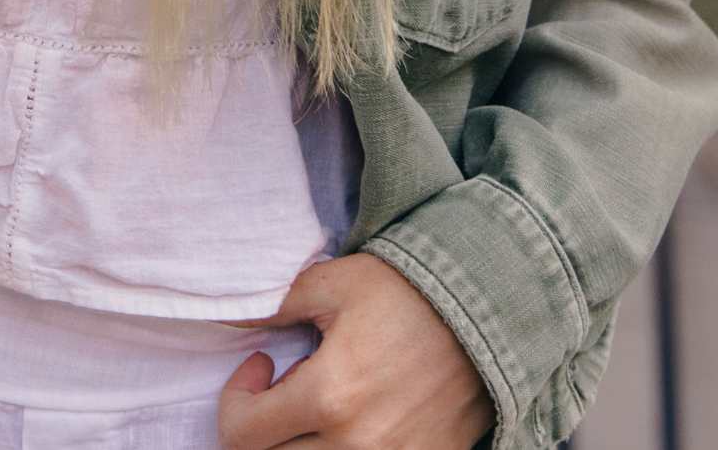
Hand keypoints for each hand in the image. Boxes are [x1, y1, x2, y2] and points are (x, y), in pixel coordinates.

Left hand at [215, 252, 494, 447]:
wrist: (485, 314)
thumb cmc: (406, 293)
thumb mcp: (333, 284)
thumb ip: (276, 306)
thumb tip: (232, 319)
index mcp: (329, 397)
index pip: (243, 433)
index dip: (237, 398)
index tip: (260, 365)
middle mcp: (355, 445)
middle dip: (261, 425)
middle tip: (281, 387)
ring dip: (300, 441)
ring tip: (319, 402)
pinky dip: (341, 448)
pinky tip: (353, 416)